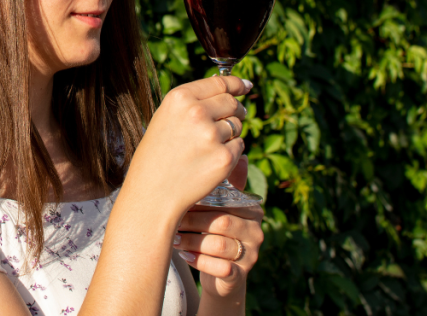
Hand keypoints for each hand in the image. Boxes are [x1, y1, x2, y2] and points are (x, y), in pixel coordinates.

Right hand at [127, 76, 251, 216]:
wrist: (152, 193)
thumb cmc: (157, 155)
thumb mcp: (166, 118)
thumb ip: (193, 103)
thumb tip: (230, 92)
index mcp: (179, 98)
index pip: (220, 82)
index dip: (237, 84)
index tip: (246, 86)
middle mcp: (196, 112)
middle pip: (232, 103)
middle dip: (235, 112)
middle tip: (226, 123)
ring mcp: (212, 135)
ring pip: (237, 126)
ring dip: (230, 134)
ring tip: (206, 148)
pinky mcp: (224, 158)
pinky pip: (240, 147)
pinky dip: (231, 153)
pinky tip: (211, 161)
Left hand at [173, 157, 264, 298]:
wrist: (219, 274)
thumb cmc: (211, 233)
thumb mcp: (214, 209)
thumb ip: (217, 185)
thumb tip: (217, 152)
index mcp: (251, 209)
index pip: (225, 201)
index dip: (198, 201)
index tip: (174, 200)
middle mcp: (256, 231)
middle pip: (221, 221)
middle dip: (191, 221)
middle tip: (169, 220)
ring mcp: (252, 254)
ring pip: (218, 244)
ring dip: (191, 241)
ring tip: (172, 239)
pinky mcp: (242, 275)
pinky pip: (221, 268)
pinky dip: (199, 262)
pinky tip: (184, 256)